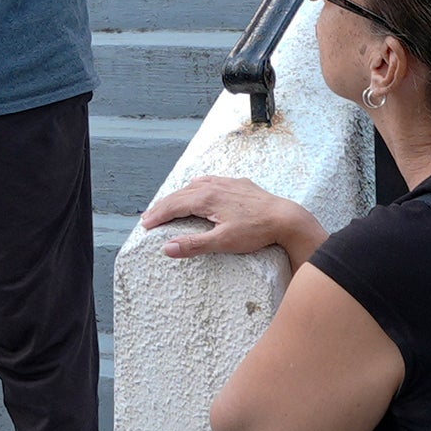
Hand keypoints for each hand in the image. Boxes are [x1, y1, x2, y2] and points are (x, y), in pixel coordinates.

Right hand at [144, 175, 325, 260]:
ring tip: (169, 204)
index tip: (145, 225)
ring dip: (179, 195)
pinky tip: (198, 186)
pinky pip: (212, 181)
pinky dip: (198, 186)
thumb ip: (193, 245)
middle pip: (180, 194)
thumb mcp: (223, 242)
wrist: (286, 218)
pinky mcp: (239, 184)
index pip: (173, 206)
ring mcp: (227, 183)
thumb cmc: (255, 231)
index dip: (157, 215)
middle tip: (149, 217)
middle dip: (163, 206)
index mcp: (206, 198)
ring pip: (195, 186)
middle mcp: (214, 187)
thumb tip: (167, 248)